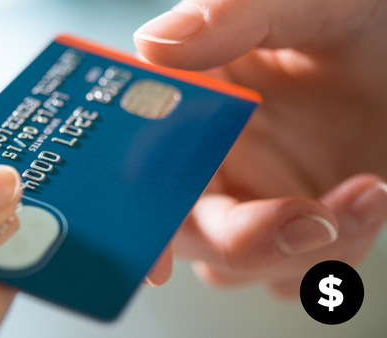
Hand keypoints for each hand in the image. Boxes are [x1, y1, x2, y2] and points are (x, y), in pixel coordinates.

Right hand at [134, 0, 386, 295]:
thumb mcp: (314, 8)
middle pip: (182, 230)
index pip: (139, 160)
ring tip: (367, 192)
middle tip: (309, 220)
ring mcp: (248, 198)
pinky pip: (290, 275)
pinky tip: (369, 201)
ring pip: (232, 267)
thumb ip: (234, 14)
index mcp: (191, 101)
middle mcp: (207, 156)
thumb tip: (157, 42)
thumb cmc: (370, 27)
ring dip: (299, 252)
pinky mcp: (291, 229)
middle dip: (241, 242)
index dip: (136, 214)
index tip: (158, 263)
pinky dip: (333, 256)